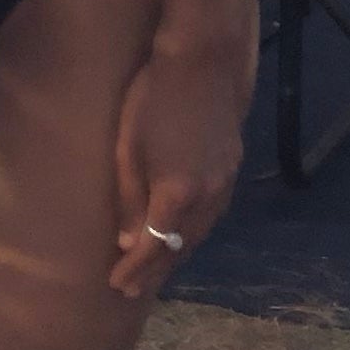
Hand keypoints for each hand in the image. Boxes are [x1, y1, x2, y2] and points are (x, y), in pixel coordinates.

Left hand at [111, 0, 258, 297]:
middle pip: (180, 247)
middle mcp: (207, 197)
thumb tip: (127, 241)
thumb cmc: (153, 98)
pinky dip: (193, 231)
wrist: (204, 61)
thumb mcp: (129, 148)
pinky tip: (182, 232)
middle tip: (131, 288)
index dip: (135, 269)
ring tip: (155, 268)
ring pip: (200, 233)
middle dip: (155, 269)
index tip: (117, 284)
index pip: (155, 247)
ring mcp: (225, 184)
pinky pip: (212, 214)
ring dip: (176, 253)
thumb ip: (129, 199)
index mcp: (177, 193)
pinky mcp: (232, 169)